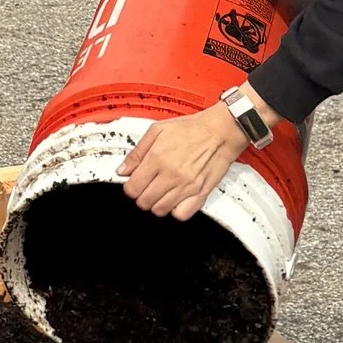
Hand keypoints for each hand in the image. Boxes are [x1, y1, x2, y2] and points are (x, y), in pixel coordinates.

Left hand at [120, 105, 246, 222]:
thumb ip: (137, 152)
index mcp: (157, 158)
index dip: (130, 187)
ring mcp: (186, 186)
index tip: (135, 182)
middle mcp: (171, 175)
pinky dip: (176, 210)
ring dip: (157, 203)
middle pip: (144, 202)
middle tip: (148, 187)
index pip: (132, 188)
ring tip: (162, 192)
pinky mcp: (201, 193)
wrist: (221, 131)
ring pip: (160, 210)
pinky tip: (176, 199)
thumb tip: (122, 170)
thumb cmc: (192, 128)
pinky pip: (181, 214)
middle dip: (142, 196)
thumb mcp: (157, 130)